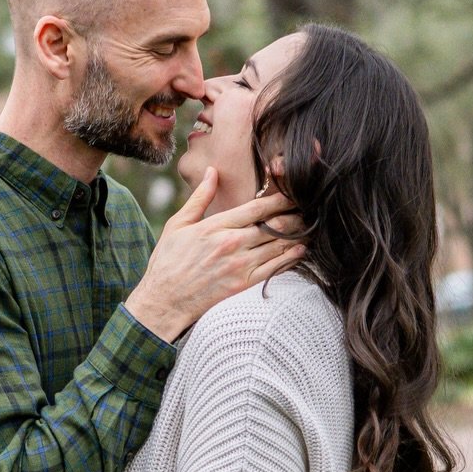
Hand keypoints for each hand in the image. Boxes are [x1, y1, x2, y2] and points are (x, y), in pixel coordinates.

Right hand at [124, 168, 304, 341]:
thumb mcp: (179, 223)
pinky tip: (299, 250)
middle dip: (292, 215)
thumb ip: (200, 197)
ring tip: (307, 226)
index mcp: (216, 226)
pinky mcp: (244, 284)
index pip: (256, 208)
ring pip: (278, 246)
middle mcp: (232, 244)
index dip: (278, 199)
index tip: (291, 192)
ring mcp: (240, 265)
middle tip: (306, 208)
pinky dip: (290, 258)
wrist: (165, 300)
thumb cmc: (168, 261)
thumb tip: (211, 171)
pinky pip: (274, 269)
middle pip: (273, 226)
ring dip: (296, 235)